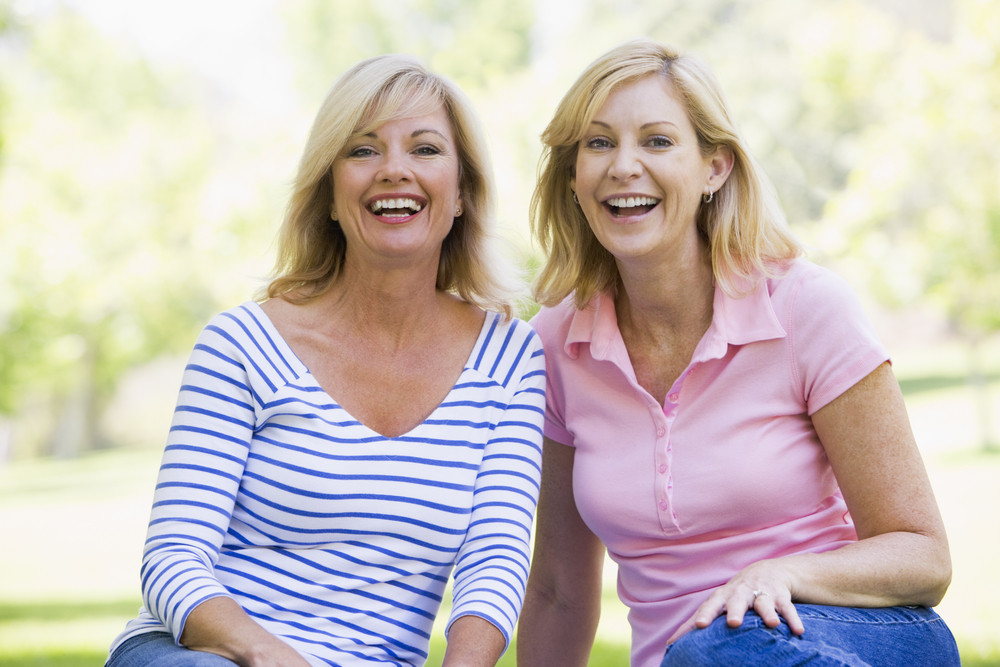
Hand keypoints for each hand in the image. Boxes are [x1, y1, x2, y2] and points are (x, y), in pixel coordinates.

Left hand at [667, 561, 803, 643]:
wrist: (768, 571)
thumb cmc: (734, 595)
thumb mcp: (716, 605)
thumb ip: (696, 623)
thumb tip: (670, 644)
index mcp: (723, 597)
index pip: (711, 605)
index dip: (706, 615)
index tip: (700, 626)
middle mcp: (741, 593)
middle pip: (737, 601)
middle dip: (735, 611)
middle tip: (733, 623)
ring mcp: (762, 593)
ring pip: (764, 603)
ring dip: (767, 613)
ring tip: (772, 624)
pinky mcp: (781, 596)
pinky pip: (788, 609)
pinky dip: (793, 619)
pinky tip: (798, 632)